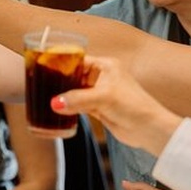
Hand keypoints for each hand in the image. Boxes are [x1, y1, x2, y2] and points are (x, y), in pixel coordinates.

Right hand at [51, 56, 181, 156]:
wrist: (150, 129)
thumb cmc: (134, 106)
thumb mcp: (103, 98)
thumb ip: (77, 99)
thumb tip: (55, 103)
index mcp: (106, 66)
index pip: (78, 60)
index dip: (62, 64)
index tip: (44, 67)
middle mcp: (102, 77)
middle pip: (74, 75)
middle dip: (60, 80)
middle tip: (41, 82)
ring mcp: (100, 93)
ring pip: (75, 91)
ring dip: (64, 94)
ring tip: (44, 95)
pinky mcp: (98, 108)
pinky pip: (78, 104)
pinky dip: (69, 106)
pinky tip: (57, 108)